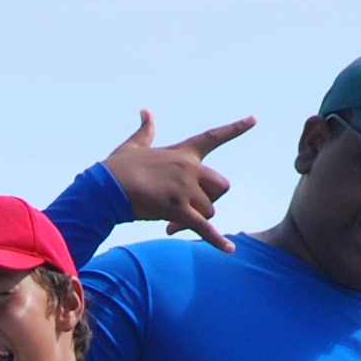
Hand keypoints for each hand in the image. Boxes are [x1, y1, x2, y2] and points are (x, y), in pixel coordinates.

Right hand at [102, 110, 254, 249]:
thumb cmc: (117, 168)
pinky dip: (217, 241)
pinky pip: (205, 228)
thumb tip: (146, 111)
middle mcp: (189, 169)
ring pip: (210, 210)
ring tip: (170, 222)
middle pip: (221, 186)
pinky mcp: (178, 210)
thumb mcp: (134, 145)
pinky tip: (229, 249)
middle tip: (190, 207)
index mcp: (182, 153)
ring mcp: (185, 190)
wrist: (106, 188)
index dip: (236, 127)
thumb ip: (146, 130)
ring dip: (196, 219)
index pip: (213, 137)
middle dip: (210, 199)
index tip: (254, 119)